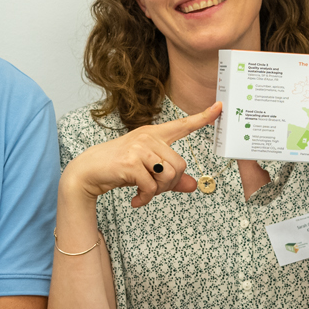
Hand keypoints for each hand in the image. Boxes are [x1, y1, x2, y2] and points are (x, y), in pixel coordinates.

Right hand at [63, 102, 220, 207]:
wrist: (88, 171)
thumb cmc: (118, 168)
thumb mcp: (147, 171)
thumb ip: (171, 178)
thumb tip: (194, 185)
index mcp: (154, 134)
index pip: (182, 125)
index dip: (203, 118)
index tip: (220, 108)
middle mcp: (148, 137)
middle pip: (180, 165)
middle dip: (170, 185)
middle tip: (154, 191)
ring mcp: (139, 148)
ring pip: (169, 176)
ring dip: (159, 192)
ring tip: (145, 194)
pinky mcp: (131, 162)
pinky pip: (152, 186)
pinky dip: (145, 198)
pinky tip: (136, 200)